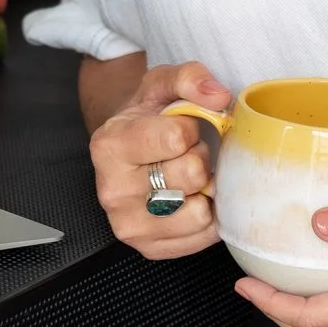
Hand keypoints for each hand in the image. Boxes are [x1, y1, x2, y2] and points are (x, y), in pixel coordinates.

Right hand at [87, 61, 231, 259]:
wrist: (131, 151)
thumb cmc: (149, 118)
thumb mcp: (163, 84)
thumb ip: (190, 77)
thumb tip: (218, 96)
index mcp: (109, 145)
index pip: (176, 137)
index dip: (191, 128)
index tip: (182, 127)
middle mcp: (111, 190)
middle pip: (191, 173)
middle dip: (200, 158)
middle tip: (187, 153)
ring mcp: (129, 225)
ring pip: (198, 212)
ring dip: (205, 190)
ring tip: (189, 178)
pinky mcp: (149, 249)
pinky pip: (202, 237)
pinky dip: (208, 218)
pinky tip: (193, 200)